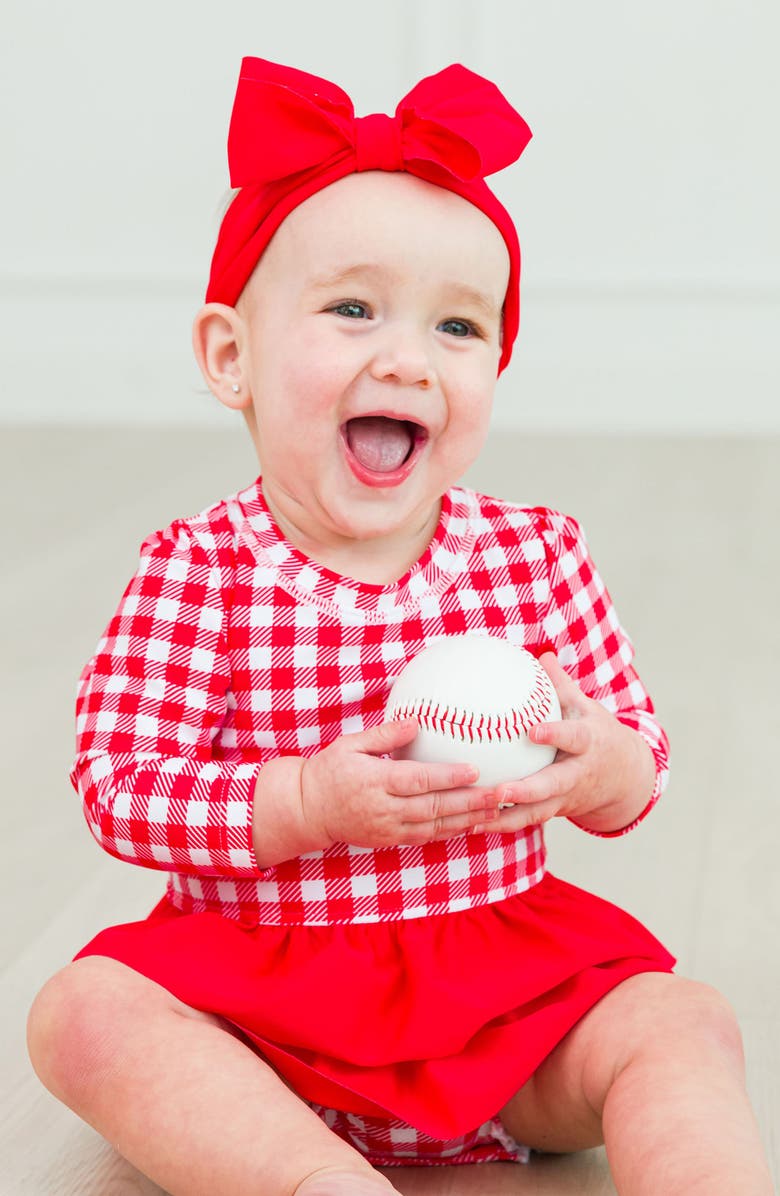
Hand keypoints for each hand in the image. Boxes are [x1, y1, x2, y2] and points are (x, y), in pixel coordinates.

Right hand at [298, 718, 498, 850]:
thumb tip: (415, 722)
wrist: (306, 810)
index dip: (448, 777)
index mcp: (374, 781)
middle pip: (433, 807)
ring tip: (494, 810)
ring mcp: (387, 829)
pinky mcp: (388, 840)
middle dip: (469, 802)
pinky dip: (449, 832)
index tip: (474, 770)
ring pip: (434, 827)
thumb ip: (384, 735)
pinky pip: (425, 838)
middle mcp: (383, 809)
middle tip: (498, 793)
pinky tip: (470, 824)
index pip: (418, 780)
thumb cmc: (328, 771)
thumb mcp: (350, 745)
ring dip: (466, 820)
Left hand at [470, 652, 655, 835]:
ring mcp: (566, 798)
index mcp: (588, 744)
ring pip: (537, 812)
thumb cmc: (598, 734)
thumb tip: (542, 653)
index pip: (573, 738)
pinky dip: (501, 824)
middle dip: (526, 791)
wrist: (626, 778)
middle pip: (552, 786)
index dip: (555, 735)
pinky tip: (470, 824)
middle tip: (498, 792)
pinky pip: (527, 821)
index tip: (533, 732)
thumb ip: (561, 685)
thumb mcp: (586, 708)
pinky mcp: (555, 812)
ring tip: (475, 819)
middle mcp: (578, 774)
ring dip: (506, 818)